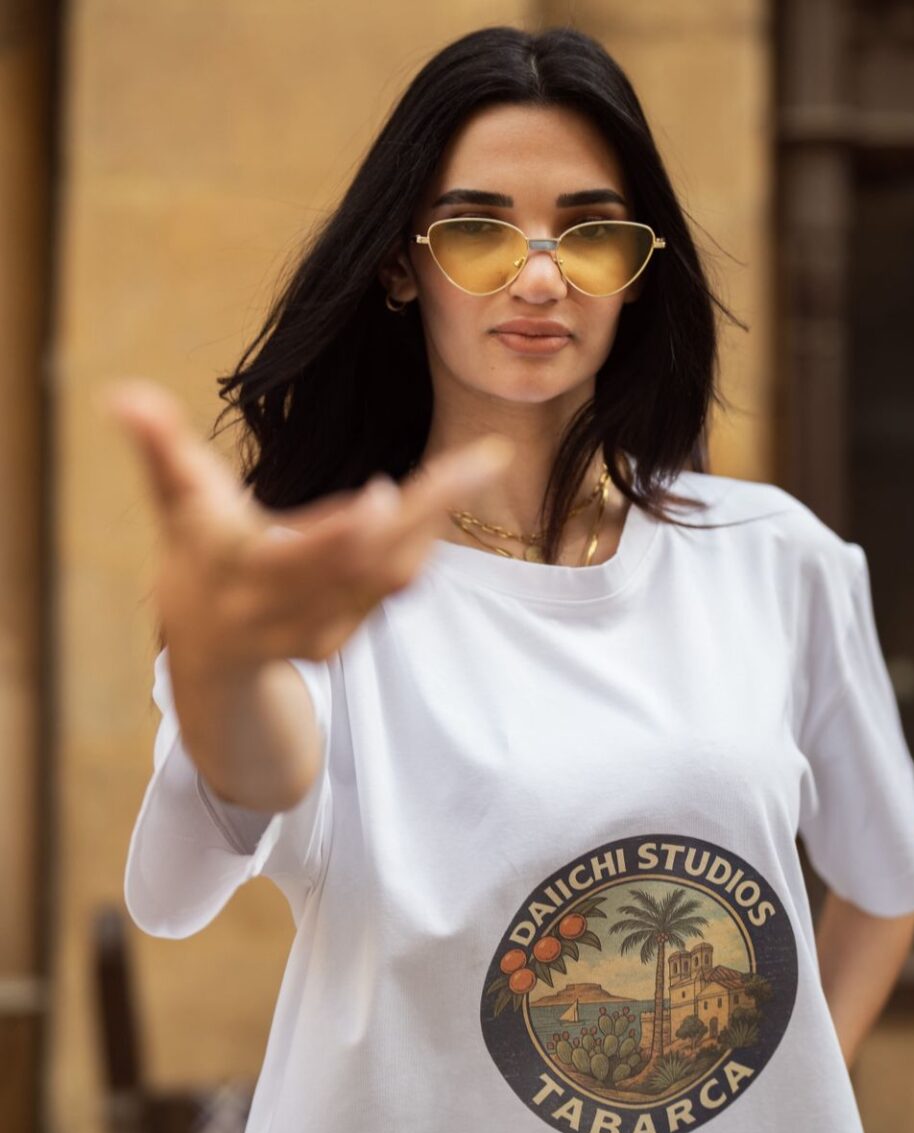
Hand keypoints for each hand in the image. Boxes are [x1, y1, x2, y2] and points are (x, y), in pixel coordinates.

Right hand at [101, 378, 514, 675]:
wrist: (210, 648)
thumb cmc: (194, 555)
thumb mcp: (175, 505)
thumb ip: (158, 450)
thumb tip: (121, 393)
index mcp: (242, 574)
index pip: (300, 559)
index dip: (342, 535)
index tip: (384, 496)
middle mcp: (288, 611)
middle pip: (369, 561)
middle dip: (428, 511)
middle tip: (483, 458)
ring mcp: (324, 630)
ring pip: (395, 575)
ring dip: (439, 519)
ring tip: (481, 461)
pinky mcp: (350, 635)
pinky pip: (398, 585)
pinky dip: (426, 538)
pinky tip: (453, 490)